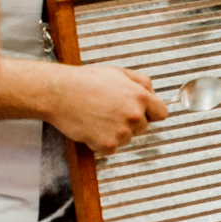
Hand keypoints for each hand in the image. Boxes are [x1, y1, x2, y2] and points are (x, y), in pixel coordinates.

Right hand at [46, 66, 167, 155]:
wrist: (59, 93)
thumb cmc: (86, 81)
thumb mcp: (119, 73)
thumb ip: (142, 82)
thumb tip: (153, 93)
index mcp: (140, 96)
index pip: (161, 114)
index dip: (150, 113)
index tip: (141, 114)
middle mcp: (135, 115)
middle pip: (142, 127)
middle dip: (130, 122)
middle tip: (110, 112)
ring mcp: (122, 131)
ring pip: (127, 138)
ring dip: (115, 133)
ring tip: (98, 117)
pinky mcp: (107, 144)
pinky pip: (110, 148)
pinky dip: (101, 142)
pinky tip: (91, 127)